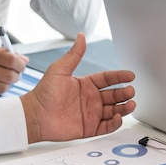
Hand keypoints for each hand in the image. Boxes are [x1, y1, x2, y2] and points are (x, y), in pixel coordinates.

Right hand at [0, 44, 27, 98]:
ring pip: (4, 87)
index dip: (21, 64)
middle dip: (17, 75)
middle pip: (10, 76)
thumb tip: (24, 60)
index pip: (12, 61)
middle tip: (15, 73)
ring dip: (8, 84)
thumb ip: (3, 54)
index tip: (21, 65)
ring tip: (3, 79)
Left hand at [20, 33, 135, 143]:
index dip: (120, 76)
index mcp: (85, 84)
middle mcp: (90, 99)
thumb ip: (74, 55)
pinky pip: (107, 126)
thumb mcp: (60, 70)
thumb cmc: (43, 93)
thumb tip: (81, 36)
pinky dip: (115, 123)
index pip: (108, 79)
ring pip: (114, 110)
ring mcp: (91, 113)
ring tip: (130, 104)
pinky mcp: (90, 128)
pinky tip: (118, 117)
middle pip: (114, 95)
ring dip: (124, 108)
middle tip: (130, 91)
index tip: (130, 75)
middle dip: (125, 93)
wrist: (35, 116)